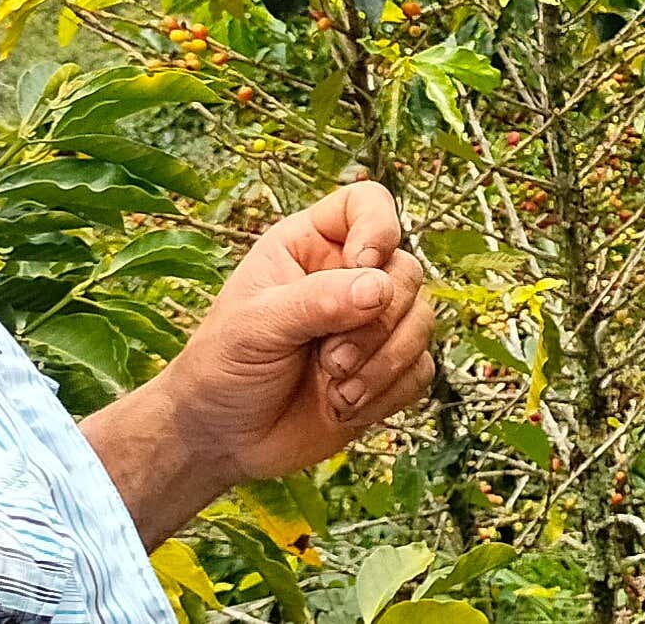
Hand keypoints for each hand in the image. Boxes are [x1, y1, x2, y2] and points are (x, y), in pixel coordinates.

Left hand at [85, 182, 436, 538]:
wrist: (222, 439)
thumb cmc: (222, 368)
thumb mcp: (255, 326)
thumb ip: (317, 301)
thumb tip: (380, 289)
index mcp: (311, 246)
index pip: (368, 205)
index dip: (378, 228)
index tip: (363, 266)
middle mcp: (349, 278)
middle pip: (406, 272)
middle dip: (376, 324)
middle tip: (330, 360)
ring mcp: (372, 326)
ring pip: (422, 322)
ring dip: (383, 364)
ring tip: (336, 389)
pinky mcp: (388, 370)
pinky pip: (422, 369)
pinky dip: (389, 393)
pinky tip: (344, 408)